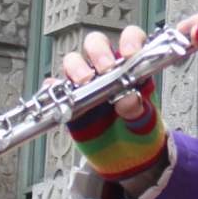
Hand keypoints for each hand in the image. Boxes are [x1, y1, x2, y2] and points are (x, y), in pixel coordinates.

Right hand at [61, 27, 166, 182]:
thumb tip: (129, 97)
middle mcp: (107, 70)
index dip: (130, 40)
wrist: (125, 159)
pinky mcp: (70, 101)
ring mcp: (87, 84)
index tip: (130, 53)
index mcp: (131, 68)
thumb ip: (138, 109)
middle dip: (98, 52)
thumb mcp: (144, 122)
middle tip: (104, 68)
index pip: (130, 40)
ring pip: (74, 61)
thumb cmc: (138, 133)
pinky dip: (53, 88)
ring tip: (82, 82)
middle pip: (96, 44)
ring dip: (76, 67)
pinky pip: (56, 89)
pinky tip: (55, 93)